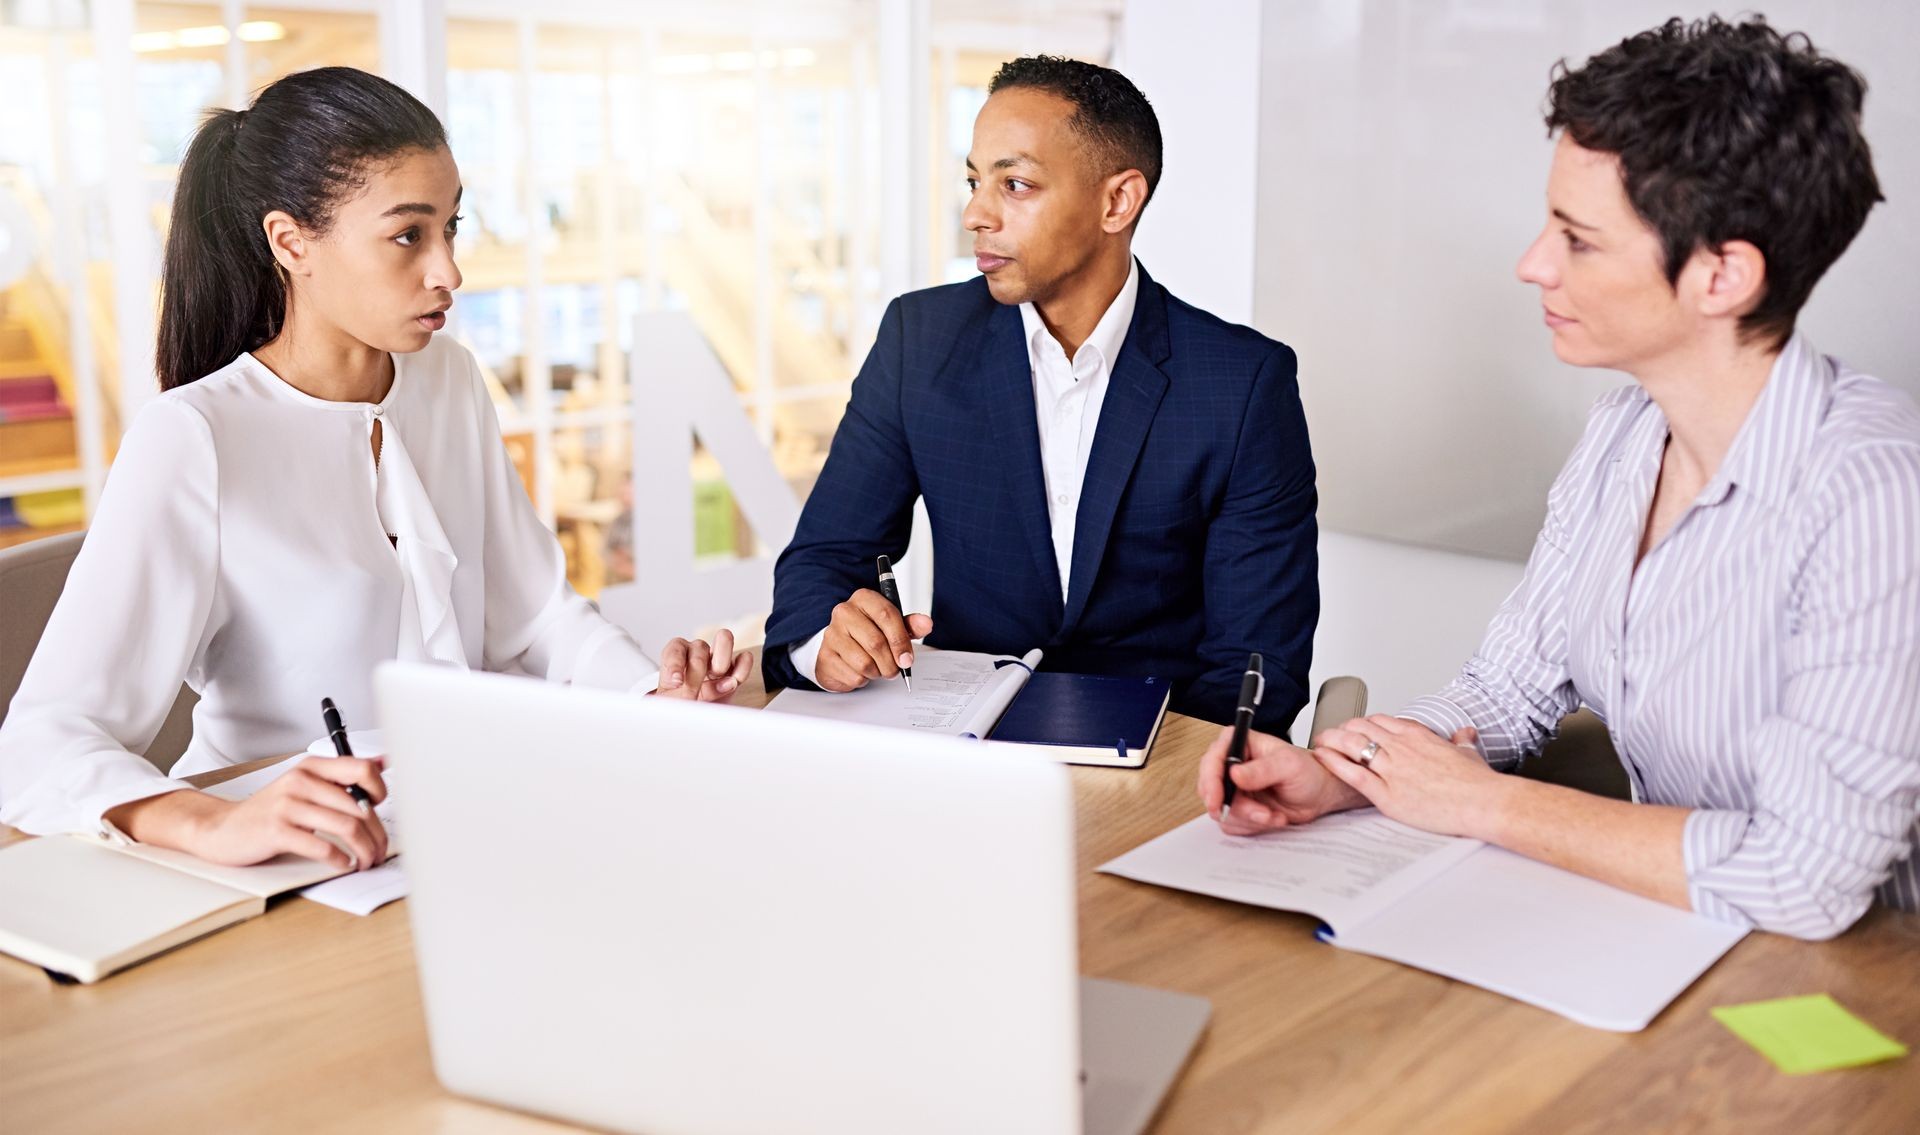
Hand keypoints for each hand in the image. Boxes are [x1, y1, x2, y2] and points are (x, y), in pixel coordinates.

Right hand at [105, 755, 389, 870]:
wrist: (221, 828)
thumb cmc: (270, 809)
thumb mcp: (304, 784)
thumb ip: (341, 775)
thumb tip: (384, 762)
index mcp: (311, 767)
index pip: (361, 769)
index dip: (380, 791)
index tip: (380, 810)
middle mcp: (300, 781)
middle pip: (358, 806)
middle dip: (377, 833)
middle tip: (380, 849)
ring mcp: (288, 806)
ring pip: (346, 826)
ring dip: (364, 849)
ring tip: (367, 861)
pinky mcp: (277, 831)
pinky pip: (322, 847)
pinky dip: (340, 860)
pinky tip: (345, 865)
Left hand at [656, 629, 753, 702]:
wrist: (697, 720)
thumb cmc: (679, 706)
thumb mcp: (671, 703)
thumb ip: (677, 697)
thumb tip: (688, 694)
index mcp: (675, 658)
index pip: (674, 650)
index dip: (675, 663)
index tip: (676, 681)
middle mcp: (696, 655)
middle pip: (699, 647)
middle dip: (697, 670)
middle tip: (693, 691)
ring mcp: (718, 661)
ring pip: (724, 640)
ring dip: (721, 661)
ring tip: (716, 677)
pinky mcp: (735, 672)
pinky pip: (744, 659)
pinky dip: (742, 668)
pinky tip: (734, 681)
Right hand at [816, 588, 932, 692]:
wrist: (840, 649)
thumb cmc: (869, 634)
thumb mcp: (893, 626)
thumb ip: (911, 625)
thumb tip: (926, 624)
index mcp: (864, 599)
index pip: (887, 615)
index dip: (900, 640)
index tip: (907, 658)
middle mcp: (844, 612)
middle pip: (876, 643)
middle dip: (891, 663)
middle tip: (895, 669)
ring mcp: (831, 634)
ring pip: (864, 663)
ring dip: (877, 672)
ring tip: (877, 668)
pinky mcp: (825, 656)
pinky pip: (853, 676)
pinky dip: (863, 679)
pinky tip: (861, 671)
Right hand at [1196, 726, 1367, 835]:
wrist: (1319, 795)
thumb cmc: (1308, 772)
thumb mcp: (1288, 765)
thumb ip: (1262, 769)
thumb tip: (1235, 774)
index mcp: (1240, 744)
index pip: (1212, 760)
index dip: (1210, 781)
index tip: (1217, 800)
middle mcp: (1232, 765)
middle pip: (1211, 789)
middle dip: (1235, 806)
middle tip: (1259, 814)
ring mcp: (1233, 789)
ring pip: (1221, 810)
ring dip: (1249, 818)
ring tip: (1273, 814)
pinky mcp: (1238, 808)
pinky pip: (1232, 824)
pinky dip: (1252, 826)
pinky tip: (1272, 818)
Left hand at [1312, 715, 1503, 838]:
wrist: (1485, 803)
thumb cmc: (1478, 783)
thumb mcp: (1469, 754)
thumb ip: (1462, 741)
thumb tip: (1466, 733)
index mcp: (1418, 736)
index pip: (1380, 720)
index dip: (1362, 723)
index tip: (1354, 727)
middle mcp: (1402, 747)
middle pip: (1360, 728)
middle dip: (1341, 729)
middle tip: (1330, 734)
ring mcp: (1393, 770)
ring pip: (1352, 745)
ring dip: (1331, 740)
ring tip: (1320, 742)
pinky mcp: (1388, 794)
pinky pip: (1353, 774)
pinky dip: (1333, 763)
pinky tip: (1322, 758)